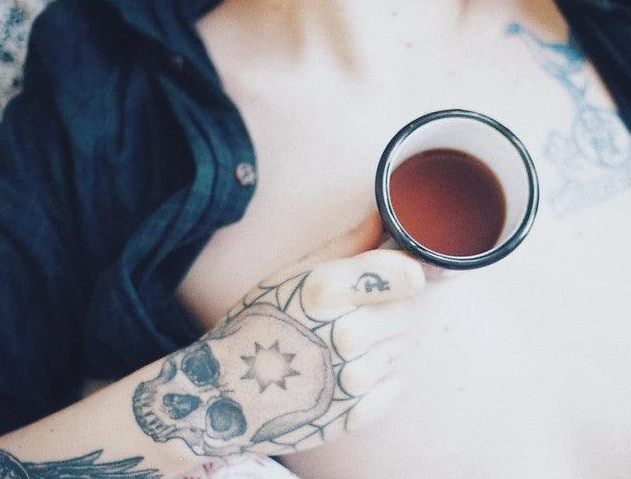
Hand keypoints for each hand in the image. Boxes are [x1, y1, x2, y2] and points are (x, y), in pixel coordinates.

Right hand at [132, 214, 424, 456]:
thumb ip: (344, 246)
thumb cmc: (256, 326)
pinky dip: (375, 381)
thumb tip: (381, 214)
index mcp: (325, 291)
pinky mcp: (355, 415)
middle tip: (345, 319)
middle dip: (382, 311)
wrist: (223, 396)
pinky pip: (393, 385)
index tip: (394, 279)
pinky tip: (341, 377)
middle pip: (405, 312)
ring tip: (337, 350)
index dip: (404, 275)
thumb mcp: (288, 276)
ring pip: (399, 348)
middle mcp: (344, 335)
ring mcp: (351, 379)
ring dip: (377, 347)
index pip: (407, 276)